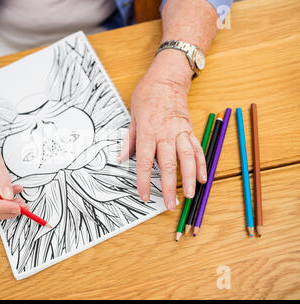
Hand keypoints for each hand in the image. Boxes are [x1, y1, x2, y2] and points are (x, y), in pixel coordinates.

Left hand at [118, 50, 206, 209]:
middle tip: (170, 203)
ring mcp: (180, 132)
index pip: (144, 161)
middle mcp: (165, 134)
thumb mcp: (131, 116)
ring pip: (187, 158)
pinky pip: (197, 148)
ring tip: (191, 194)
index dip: (144, 181)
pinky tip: (203, 177)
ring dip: (189, 178)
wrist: (167, 78)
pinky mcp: (190, 129)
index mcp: (147, 132)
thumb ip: (129, 140)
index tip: (144, 195)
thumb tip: (121, 158)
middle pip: (167, 164)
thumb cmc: (147, 95)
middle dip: (169, 186)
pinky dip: (201, 163)